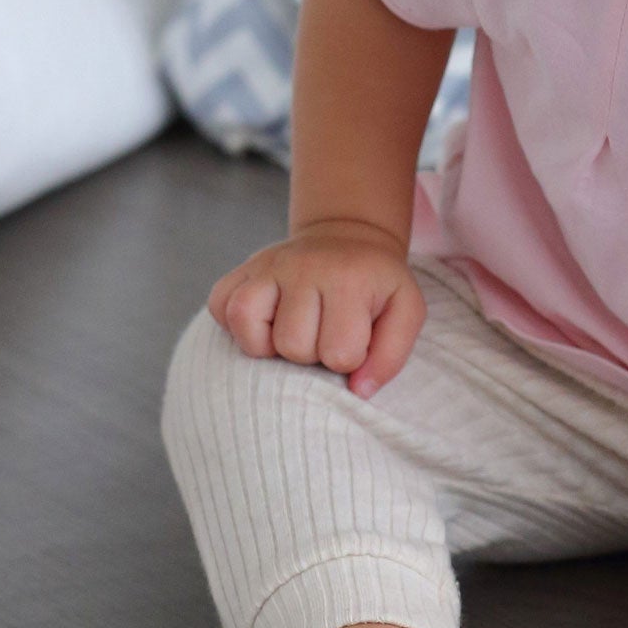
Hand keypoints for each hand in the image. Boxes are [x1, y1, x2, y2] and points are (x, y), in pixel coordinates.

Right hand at [207, 219, 425, 398]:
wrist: (348, 237)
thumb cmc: (377, 286)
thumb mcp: (405, 311)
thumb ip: (390, 356)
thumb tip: (358, 391)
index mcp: (349, 278)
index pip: (339, 353)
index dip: (350, 358)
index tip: (356, 339)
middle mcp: (303, 266)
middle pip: (292, 346)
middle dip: (311, 354)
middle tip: (324, 333)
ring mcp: (267, 265)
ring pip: (248, 329)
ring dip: (271, 345)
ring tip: (294, 332)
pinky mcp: (241, 269)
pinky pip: (221, 307)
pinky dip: (239, 326)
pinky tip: (267, 321)